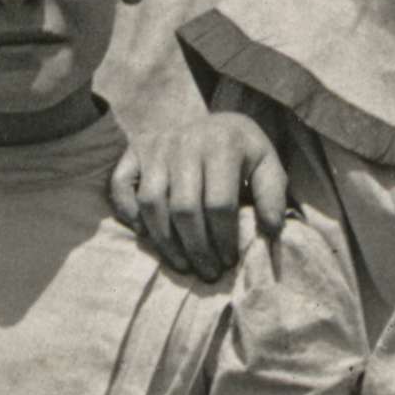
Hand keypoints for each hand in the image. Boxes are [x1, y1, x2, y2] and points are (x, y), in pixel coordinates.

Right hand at [113, 103, 284, 289]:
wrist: (206, 122)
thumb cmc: (239, 151)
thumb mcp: (266, 163)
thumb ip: (273, 194)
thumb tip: (270, 230)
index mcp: (222, 143)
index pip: (219, 203)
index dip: (224, 238)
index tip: (229, 261)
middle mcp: (184, 141)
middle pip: (184, 208)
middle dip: (197, 248)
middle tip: (207, 272)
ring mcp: (155, 146)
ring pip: (152, 203)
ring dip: (166, 242)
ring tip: (183, 264)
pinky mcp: (134, 151)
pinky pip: (121, 186)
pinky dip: (128, 212)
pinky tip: (146, 235)